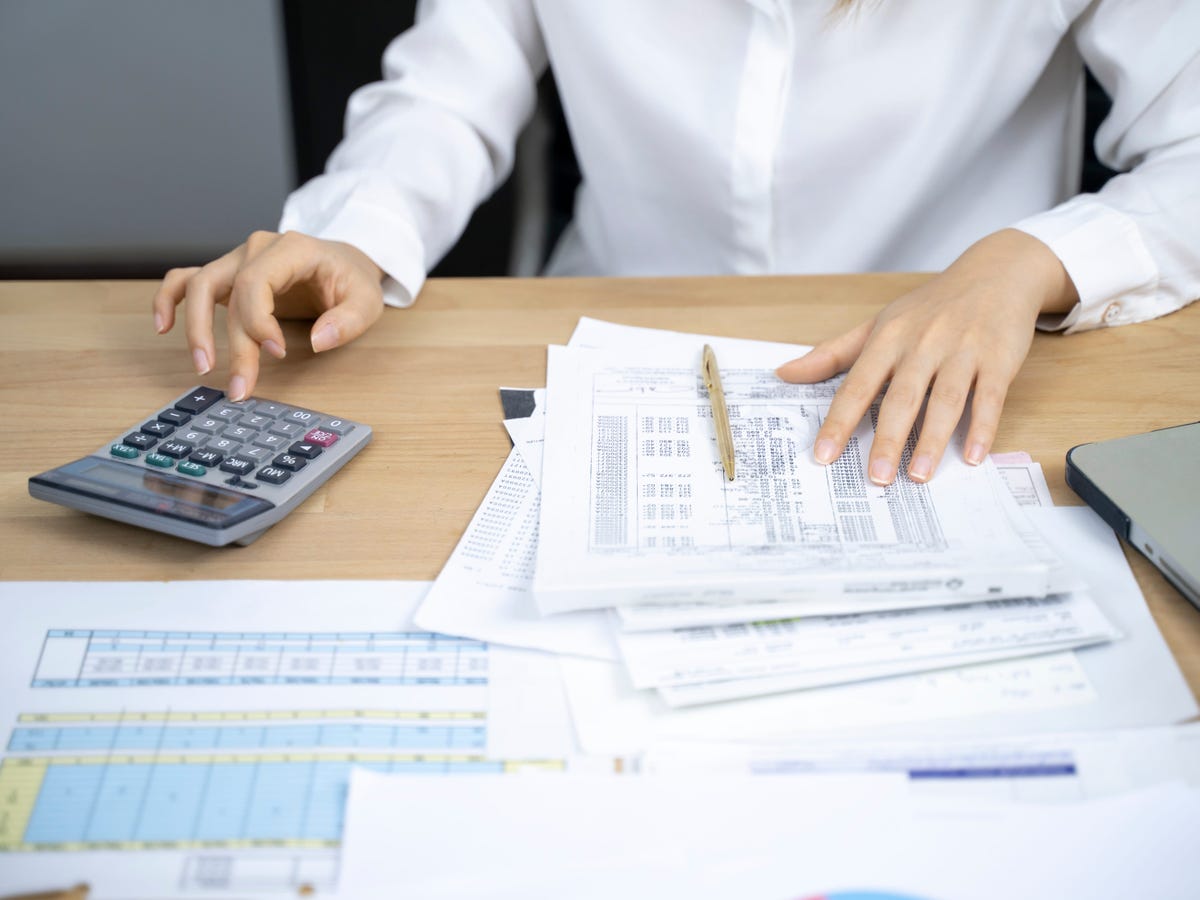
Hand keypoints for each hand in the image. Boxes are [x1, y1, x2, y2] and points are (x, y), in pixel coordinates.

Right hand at [152, 231, 385, 399]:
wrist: (343, 263)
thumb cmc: (351, 281)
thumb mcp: (367, 300)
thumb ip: (348, 321)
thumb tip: (318, 341)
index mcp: (291, 248)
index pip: (258, 282)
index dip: (259, 321)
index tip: (277, 354)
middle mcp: (257, 249)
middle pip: (228, 292)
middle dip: (232, 343)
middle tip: (239, 385)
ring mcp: (237, 260)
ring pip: (199, 286)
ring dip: (194, 328)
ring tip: (202, 367)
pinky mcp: (228, 275)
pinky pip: (186, 279)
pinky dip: (169, 299)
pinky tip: (163, 327)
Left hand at [775, 229, 1078, 484]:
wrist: (996, 272)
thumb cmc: (930, 307)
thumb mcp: (878, 324)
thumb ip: (832, 353)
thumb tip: (783, 374)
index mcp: (888, 339)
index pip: (857, 386)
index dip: (839, 422)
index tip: (824, 456)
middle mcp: (923, 345)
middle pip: (902, 398)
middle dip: (887, 440)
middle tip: (876, 478)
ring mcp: (963, 351)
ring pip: (945, 400)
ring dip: (932, 440)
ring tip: (918, 476)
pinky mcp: (999, 359)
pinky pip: (989, 397)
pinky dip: (982, 427)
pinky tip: (972, 456)